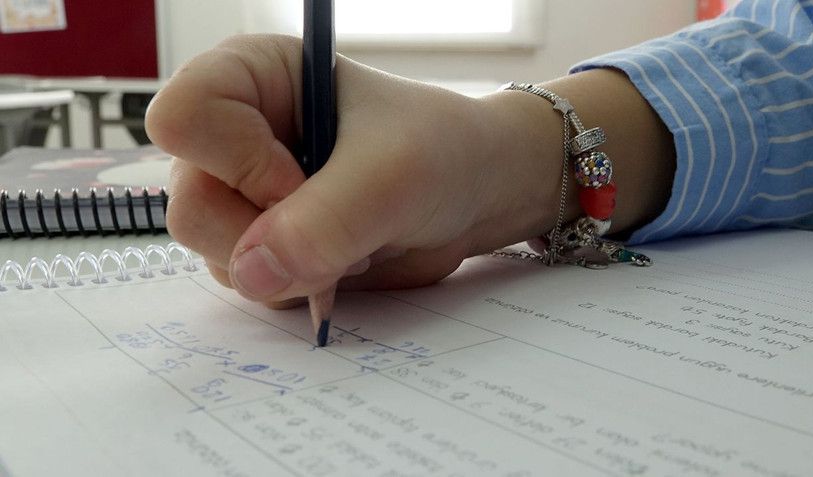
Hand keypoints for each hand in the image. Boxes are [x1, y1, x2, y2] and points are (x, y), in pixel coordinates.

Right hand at [145, 34, 565, 303]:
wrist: (475, 195)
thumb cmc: (441, 153)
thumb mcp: (392, 176)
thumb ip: (324, 222)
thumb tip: (249, 274)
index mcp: (253, 77)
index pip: (185, 117)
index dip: (238, 162)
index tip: (302, 180)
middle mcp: (237, 134)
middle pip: (190, 201)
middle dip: (264, 233)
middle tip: (337, 226)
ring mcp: (246, 194)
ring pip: (213, 252)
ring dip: (285, 268)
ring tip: (351, 243)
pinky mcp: (265, 243)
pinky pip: (246, 283)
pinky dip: (293, 287)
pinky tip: (341, 264)